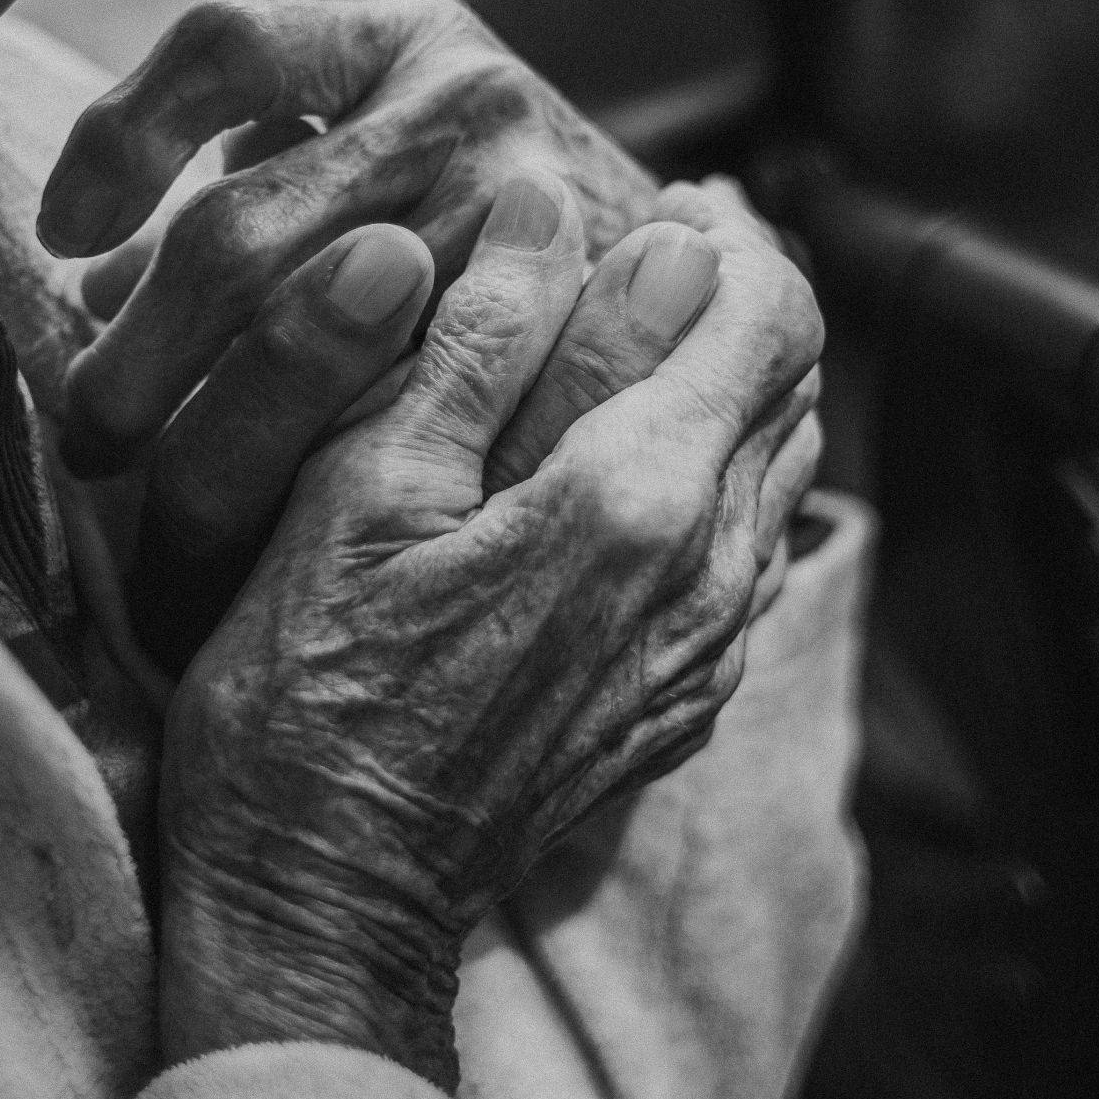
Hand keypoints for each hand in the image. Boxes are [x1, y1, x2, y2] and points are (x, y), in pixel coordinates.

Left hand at [37, 0, 656, 476]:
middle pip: (243, 233)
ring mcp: (531, 217)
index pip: (233, 48)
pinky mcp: (576, 328)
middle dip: (139, 354)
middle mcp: (468, 100)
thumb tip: (94, 288)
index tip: (61, 240)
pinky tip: (266, 520)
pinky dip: (313, 473)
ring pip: (316, 353)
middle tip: (92, 433)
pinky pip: (407, 424)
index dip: (121, 139)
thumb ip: (247, 201)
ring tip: (144, 493)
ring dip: (208, 435)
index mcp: (394, 36)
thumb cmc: (457, 229)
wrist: (681, 282)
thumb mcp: (359, 161)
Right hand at [125, 187, 765, 675]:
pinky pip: (747, 556)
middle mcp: (706, 580)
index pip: (768, 319)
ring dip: (733, 386)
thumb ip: (482, 344)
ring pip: (778, 471)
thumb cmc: (306, 692)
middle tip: (656, 249)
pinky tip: (636, 463)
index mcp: (635, 502)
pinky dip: (719, 477)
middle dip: (740, 299)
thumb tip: (569, 212)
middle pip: (792, 388)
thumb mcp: (361, 489)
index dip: (736, 238)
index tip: (671, 199)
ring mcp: (706, 655)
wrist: (324, 900)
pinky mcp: (682, 706)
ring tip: (643, 337)